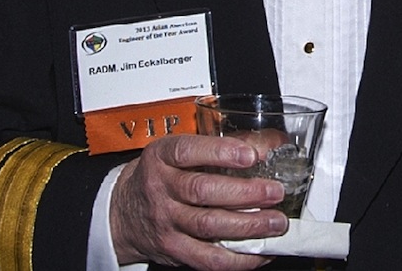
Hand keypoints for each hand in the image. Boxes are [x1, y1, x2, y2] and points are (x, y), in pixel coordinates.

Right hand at [110, 134, 287, 268]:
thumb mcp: (180, 151)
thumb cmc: (163, 174)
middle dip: (246, 193)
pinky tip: (261, 250)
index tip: (252, 155)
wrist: (124, 212)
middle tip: (276, 192)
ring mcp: (166, 222)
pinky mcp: (174, 250)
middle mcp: (161, 189)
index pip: (189, 151)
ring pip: (208, 225)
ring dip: (249, 225)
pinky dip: (239, 258)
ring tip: (276, 222)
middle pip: (203, 191)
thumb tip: (272, 142)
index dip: (222, 152)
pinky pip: (208, 258)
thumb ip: (223, 145)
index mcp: (163, 157)